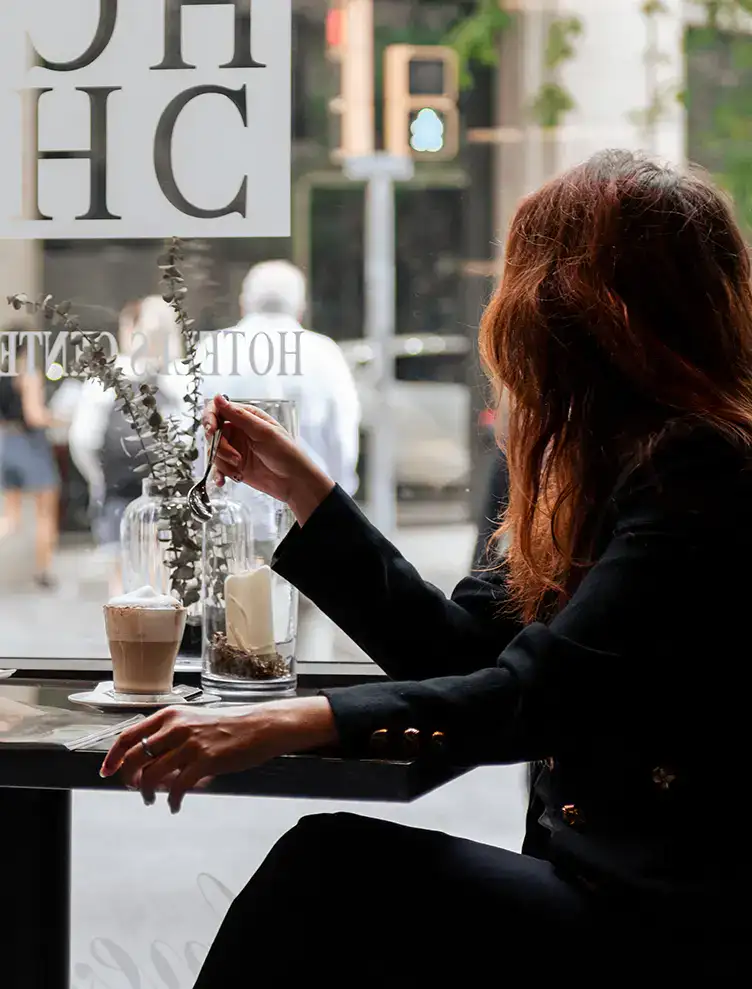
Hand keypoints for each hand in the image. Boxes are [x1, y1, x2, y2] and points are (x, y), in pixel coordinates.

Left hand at [99, 697, 337, 813]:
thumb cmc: (230, 725)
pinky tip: (175, 806)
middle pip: (135, 758)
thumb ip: (172, 738)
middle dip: (128, 778)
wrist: (260, 726)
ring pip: (152, 775)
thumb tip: (152, 764)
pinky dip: (172, 801)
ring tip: (152, 800)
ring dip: (147, 793)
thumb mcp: (194, 722)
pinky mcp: (205, 760)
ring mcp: (190, 744)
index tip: (106, 770)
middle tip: (134, 789)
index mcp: (170, 715)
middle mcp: (175, 727)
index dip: (114, 756)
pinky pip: (178, 787)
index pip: (129, 735)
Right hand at [203, 395, 334, 524]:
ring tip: (239, 467)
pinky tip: (223, 480)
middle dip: (220, 447)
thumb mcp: (264, 432)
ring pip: (214, 451)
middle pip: (213, 433)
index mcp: (246, 417)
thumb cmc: (287, 453)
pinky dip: (219, 474)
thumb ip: (239, 416)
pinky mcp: (234, 465)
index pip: (218, 410)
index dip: (210, 419)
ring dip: (223, 462)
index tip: (212, 431)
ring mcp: (235, 448)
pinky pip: (217, 467)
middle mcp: (239, 430)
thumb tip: (219, 398)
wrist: (295, 481)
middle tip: (235, 457)